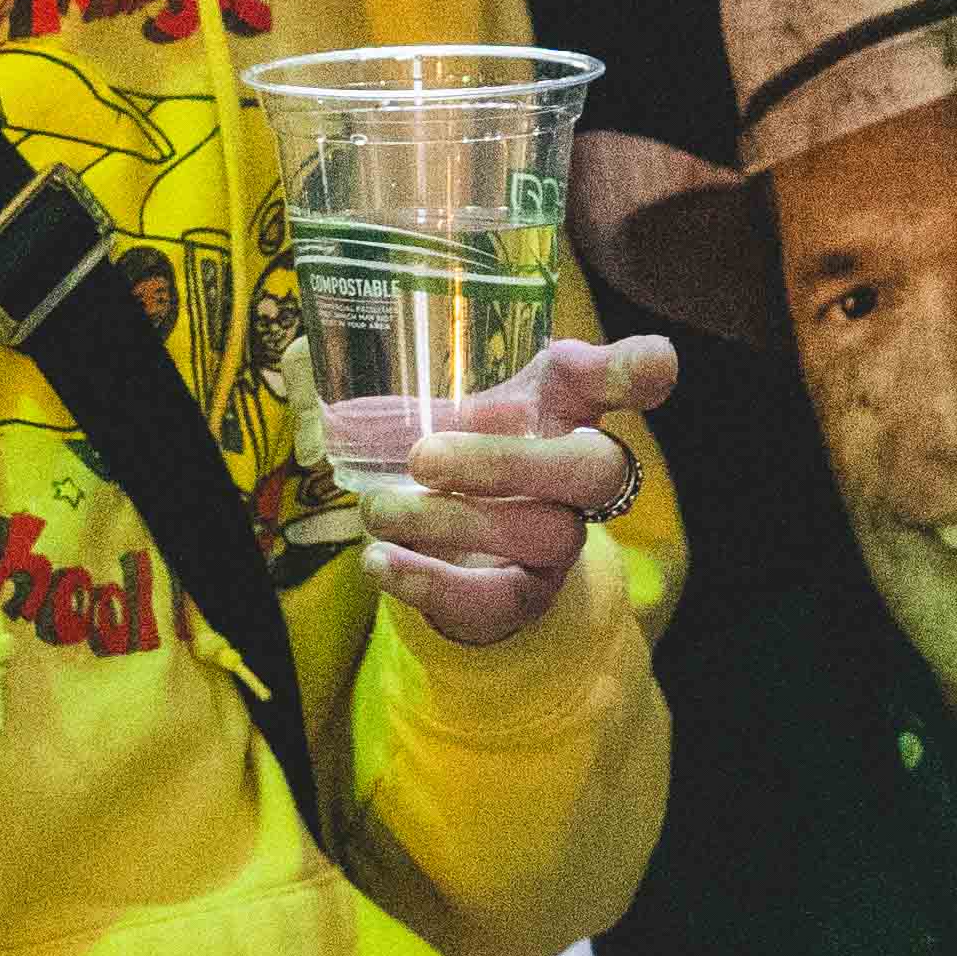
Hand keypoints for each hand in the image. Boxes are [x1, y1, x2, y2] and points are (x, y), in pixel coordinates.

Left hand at [360, 333, 675, 647]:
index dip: (635, 372)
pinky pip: (498, 602)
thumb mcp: (424, 399)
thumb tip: (304, 353)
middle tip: (422, 459)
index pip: (614, 381)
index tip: (652, 363)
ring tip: (378, 510)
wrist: (444, 549)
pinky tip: (381, 564)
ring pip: (542, 536)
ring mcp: (560, 541)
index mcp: (559, 407)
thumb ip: (377, 369)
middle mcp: (577, 475)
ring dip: (447, 523)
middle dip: (508, 462)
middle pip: (594, 469)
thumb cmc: (443, 450)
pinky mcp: (525, 599)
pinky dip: (432, 585)